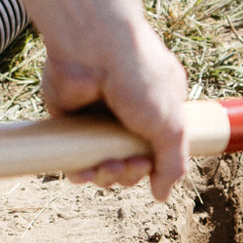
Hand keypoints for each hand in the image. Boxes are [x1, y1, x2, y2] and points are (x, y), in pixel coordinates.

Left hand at [41, 9, 189, 199]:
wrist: (93, 47)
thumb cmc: (139, 76)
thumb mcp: (171, 125)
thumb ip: (172, 163)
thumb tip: (161, 195)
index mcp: (159, 107)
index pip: (158, 149)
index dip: (154, 166)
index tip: (149, 165)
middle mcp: (129, 112)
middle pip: (131, 161)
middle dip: (131, 173)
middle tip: (130, 166)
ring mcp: (98, 117)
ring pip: (103, 162)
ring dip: (107, 175)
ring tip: (109, 168)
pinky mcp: (70, 119)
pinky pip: (74, 156)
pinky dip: (79, 171)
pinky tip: (84, 173)